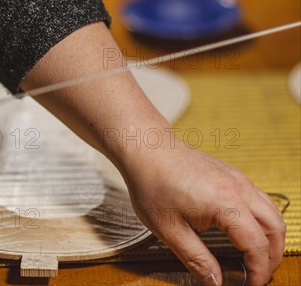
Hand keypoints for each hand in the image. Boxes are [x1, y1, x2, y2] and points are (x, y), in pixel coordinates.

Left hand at [122, 140, 285, 285]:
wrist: (145, 148)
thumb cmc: (152, 183)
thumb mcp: (169, 229)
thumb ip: (195, 259)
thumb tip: (215, 282)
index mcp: (226, 203)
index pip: (257, 245)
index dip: (257, 271)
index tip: (250, 285)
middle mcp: (239, 188)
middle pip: (275, 228)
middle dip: (272, 256)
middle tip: (258, 275)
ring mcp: (237, 178)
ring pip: (271, 212)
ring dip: (270, 237)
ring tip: (256, 257)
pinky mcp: (231, 174)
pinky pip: (258, 199)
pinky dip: (261, 220)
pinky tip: (244, 231)